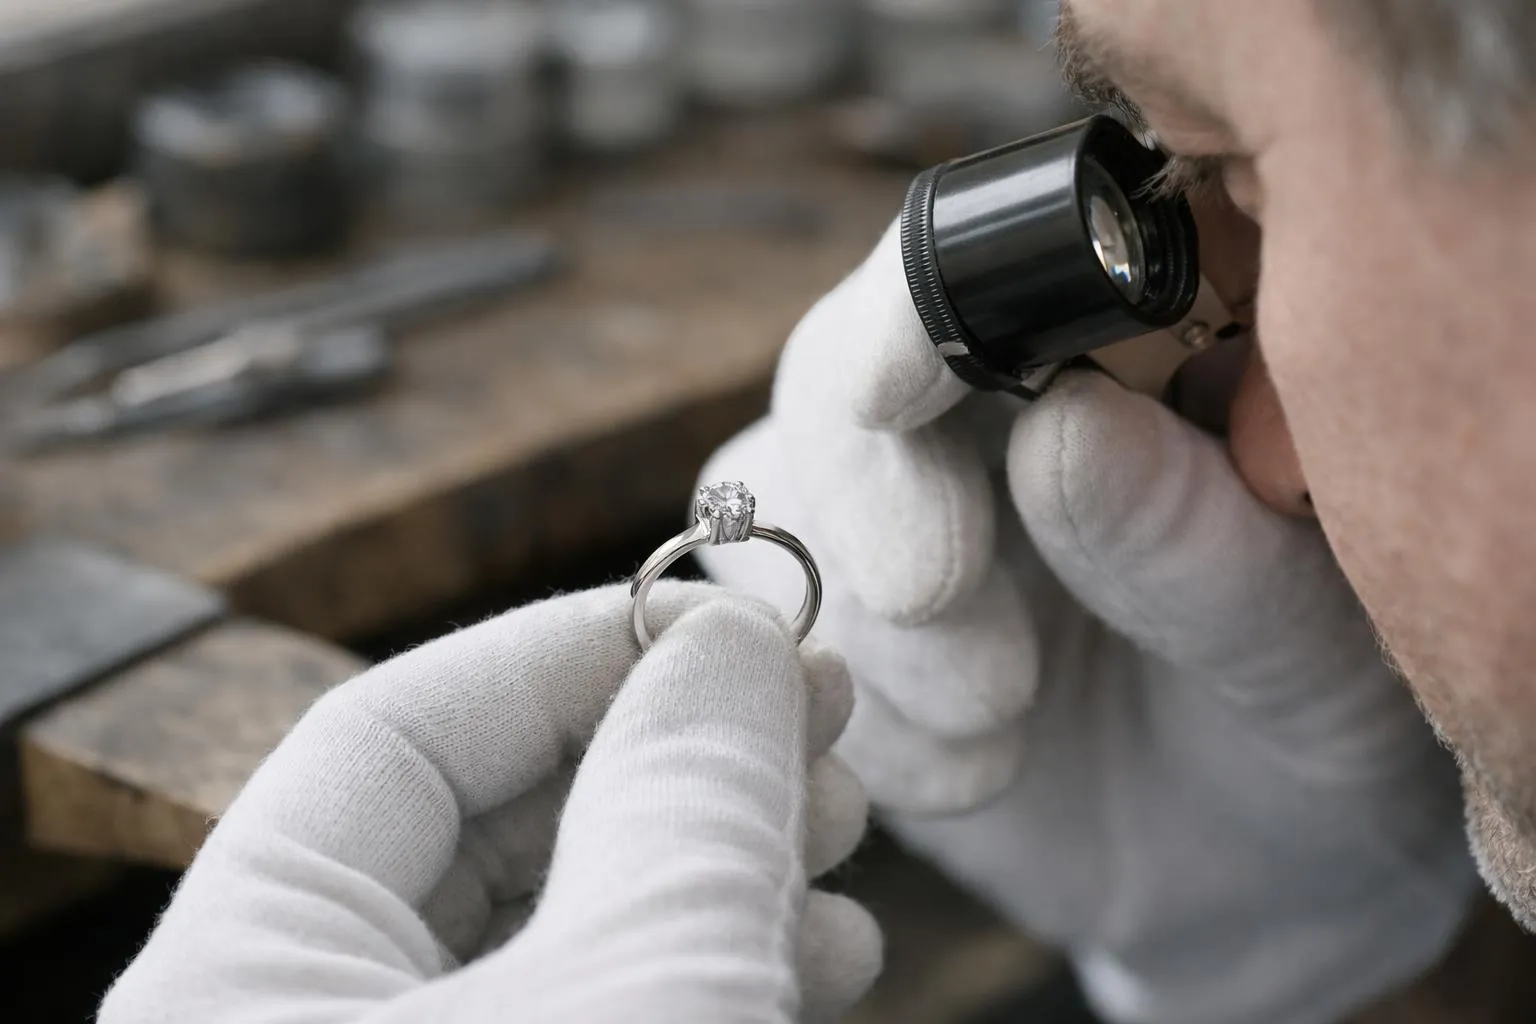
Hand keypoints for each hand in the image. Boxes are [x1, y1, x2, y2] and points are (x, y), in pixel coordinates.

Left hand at [99, 583, 879, 1023]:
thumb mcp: (644, 987)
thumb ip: (682, 796)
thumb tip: (733, 642)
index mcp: (236, 981)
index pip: (397, 730)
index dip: (580, 647)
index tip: (735, 622)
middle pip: (494, 822)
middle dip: (679, 759)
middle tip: (822, 722)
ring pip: (562, 922)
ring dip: (718, 863)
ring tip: (842, 843)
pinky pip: (596, 1004)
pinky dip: (705, 962)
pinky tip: (818, 950)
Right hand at [696, 221, 1479, 1023]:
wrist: (1247, 870)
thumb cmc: (1313, 723)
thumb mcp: (1309, 647)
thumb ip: (1198, 544)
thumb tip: (1062, 425)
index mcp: (1117, 349)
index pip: (985, 266)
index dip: (916, 308)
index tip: (899, 391)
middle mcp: (985, 414)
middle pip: (838, 379)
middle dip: (874, 499)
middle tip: (940, 595)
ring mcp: (897, 522)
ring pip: (785, 515)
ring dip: (880, 631)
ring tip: (1005, 713)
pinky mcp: (845, 636)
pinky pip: (770, 652)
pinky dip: (868, 722)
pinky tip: (982, 769)